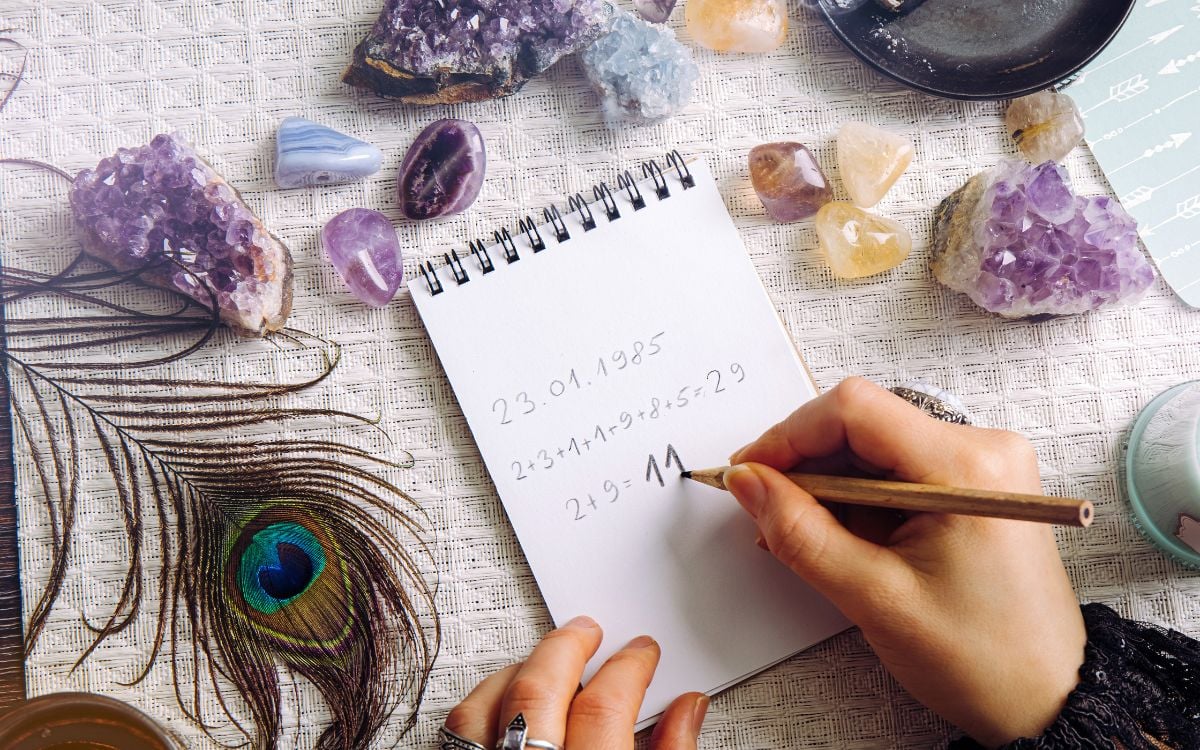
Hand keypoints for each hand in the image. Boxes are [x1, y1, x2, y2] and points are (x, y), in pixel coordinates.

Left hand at [443, 616, 707, 749]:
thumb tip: (688, 708)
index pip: (605, 707)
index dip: (628, 669)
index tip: (641, 652)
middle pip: (538, 692)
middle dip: (566, 649)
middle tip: (588, 631)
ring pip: (484, 709)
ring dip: (516, 672)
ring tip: (543, 658)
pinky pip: (455, 734)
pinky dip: (479, 706)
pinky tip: (500, 701)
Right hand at [726, 378, 1085, 747]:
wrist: (1046, 698)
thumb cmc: (985, 659)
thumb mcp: (875, 598)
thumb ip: (801, 534)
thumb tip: (750, 483)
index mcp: (968, 468)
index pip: (854, 410)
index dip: (788, 436)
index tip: (750, 472)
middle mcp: (982, 449)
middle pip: (861, 423)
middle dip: (805, 466)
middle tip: (768, 514)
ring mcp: (980, 465)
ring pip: (872, 447)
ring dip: (828, 487)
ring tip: (807, 540)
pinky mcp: (972, 484)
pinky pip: (894, 469)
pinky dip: (857, 499)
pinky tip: (842, 540)